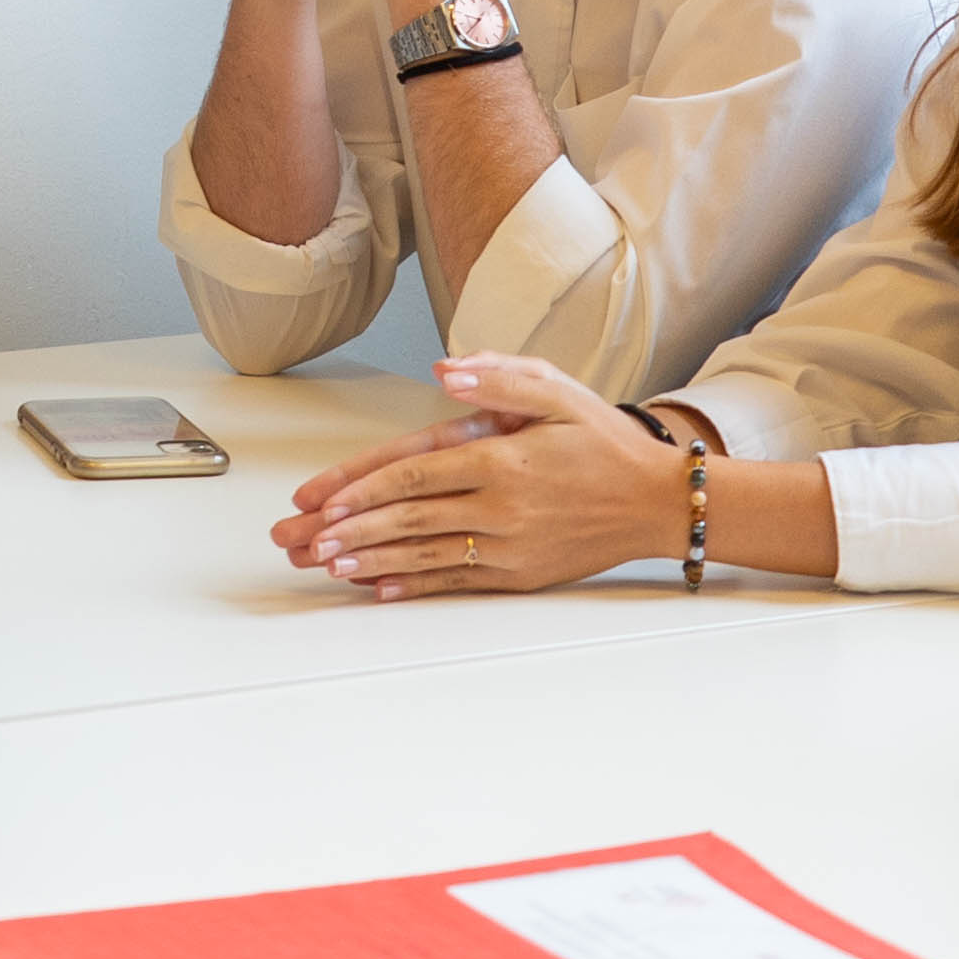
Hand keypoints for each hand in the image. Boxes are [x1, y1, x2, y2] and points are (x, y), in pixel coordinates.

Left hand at [267, 354, 681, 596]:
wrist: (657, 501)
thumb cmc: (604, 440)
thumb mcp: (557, 390)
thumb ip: (498, 377)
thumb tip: (444, 369)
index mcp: (503, 457)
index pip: (417, 471)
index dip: (365, 486)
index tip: (322, 498)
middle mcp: (503, 505)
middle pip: (410, 517)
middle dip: (349, 528)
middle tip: (301, 538)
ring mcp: (511, 545)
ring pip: (427, 554)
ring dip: (372, 560)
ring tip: (326, 564)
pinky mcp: (521, 574)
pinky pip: (458, 581)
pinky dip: (416, 585)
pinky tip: (379, 588)